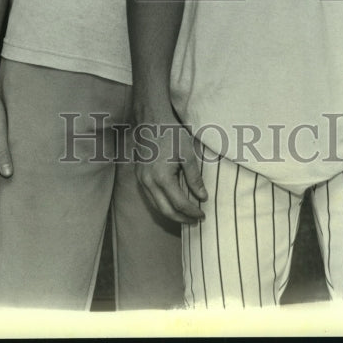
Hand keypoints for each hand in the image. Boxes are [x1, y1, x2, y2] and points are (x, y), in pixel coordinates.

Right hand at [133, 110, 207, 224]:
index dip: (192, 212)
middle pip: (166, 210)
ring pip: (156, 206)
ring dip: (171, 214)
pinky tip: (172, 204)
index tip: (203, 214)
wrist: (152, 121)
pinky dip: (162, 205)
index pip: (179, 203)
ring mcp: (142, 180)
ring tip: (186, 216)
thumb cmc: (171, 134)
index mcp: (162, 178)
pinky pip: (150, 198)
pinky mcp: (139, 177)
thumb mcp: (187, 154)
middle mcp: (149, 183)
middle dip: (182, 219)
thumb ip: (194, 178)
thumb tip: (203, 197)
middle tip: (195, 221)